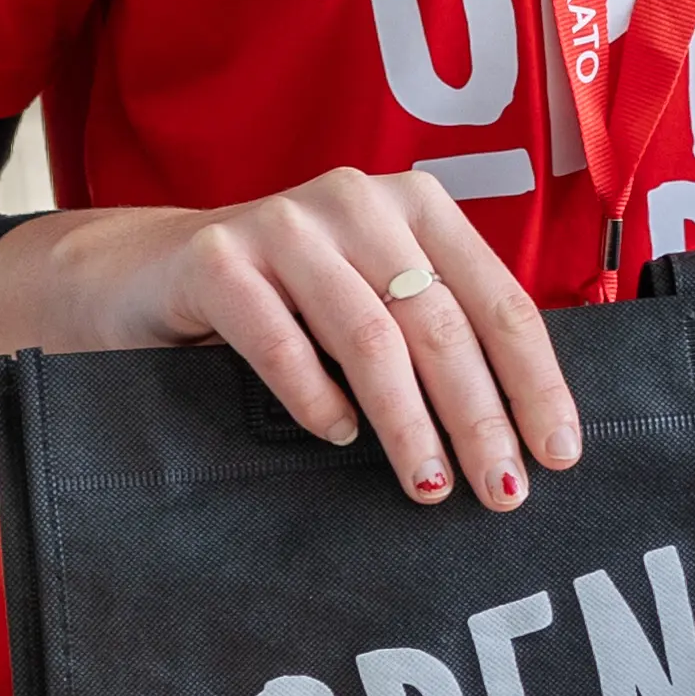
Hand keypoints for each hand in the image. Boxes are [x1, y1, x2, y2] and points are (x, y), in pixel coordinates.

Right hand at [0, 169, 582, 510]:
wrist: (135, 277)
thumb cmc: (277, 305)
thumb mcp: (367, 307)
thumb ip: (432, 337)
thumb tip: (524, 430)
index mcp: (418, 211)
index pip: (499, 302)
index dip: (535, 381)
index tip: (559, 453)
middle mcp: (359, 204)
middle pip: (443, 323)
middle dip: (480, 416)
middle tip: (502, 491)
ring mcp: (285, 223)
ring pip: (369, 333)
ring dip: (406, 421)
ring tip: (427, 485)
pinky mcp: (214, 257)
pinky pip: (277, 335)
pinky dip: (314, 394)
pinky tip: (336, 436)